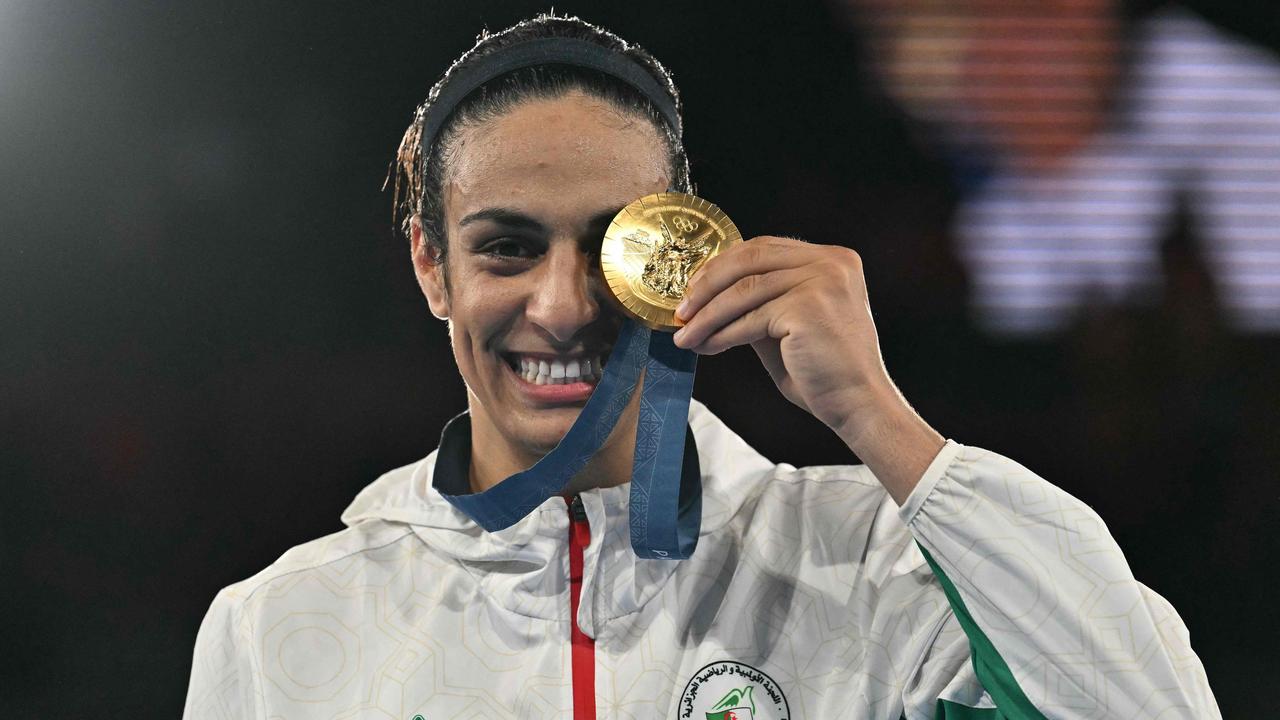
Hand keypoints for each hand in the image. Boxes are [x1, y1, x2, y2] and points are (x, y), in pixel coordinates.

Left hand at [672, 236, 943, 502]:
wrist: (857, 404)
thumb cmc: (823, 371)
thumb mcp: (788, 324)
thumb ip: (760, 301)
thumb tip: (708, 295)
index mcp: (833, 258)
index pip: (763, 247)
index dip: (722, 266)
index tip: (693, 289)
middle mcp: (831, 261)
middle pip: (750, 258)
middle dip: (707, 284)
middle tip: (681, 309)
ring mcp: (822, 280)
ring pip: (744, 289)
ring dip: (707, 315)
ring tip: (684, 335)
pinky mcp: (808, 306)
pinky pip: (750, 318)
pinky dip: (721, 333)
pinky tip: (705, 346)